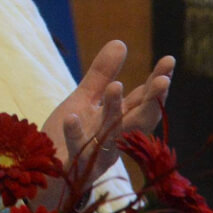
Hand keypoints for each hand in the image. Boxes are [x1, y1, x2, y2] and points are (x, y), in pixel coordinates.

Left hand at [43, 41, 175, 184]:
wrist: (42, 170)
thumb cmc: (68, 136)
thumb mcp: (84, 98)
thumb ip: (101, 74)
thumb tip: (120, 42)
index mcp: (119, 121)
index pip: (143, 100)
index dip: (157, 83)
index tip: (169, 60)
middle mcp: (114, 138)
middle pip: (139, 120)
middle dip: (152, 101)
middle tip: (163, 81)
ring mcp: (96, 153)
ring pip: (111, 134)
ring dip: (114, 111)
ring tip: (116, 86)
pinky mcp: (74, 164)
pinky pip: (77, 150)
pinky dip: (75, 134)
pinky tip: (72, 116)